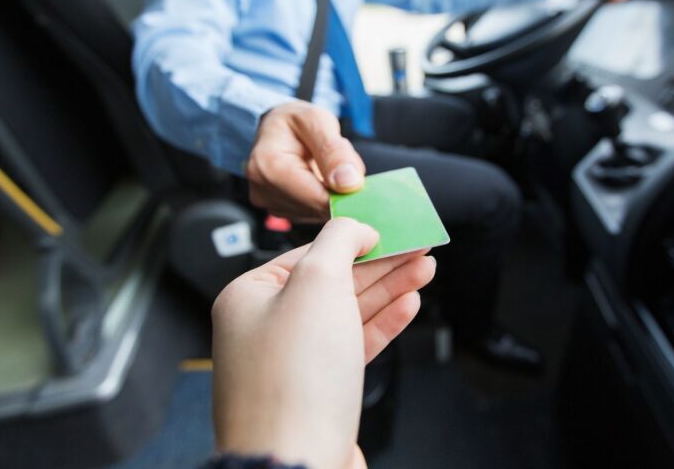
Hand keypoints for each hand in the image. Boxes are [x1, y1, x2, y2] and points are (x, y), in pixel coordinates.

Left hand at [212, 218, 434, 468]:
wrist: (294, 465)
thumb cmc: (292, 382)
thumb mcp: (316, 283)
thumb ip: (338, 242)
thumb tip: (354, 228)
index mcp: (248, 297)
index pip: (309, 252)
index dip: (356, 238)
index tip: (392, 227)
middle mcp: (265, 329)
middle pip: (333, 282)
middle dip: (380, 262)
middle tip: (417, 245)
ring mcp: (291, 364)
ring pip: (347, 314)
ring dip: (389, 289)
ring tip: (424, 269)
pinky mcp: (318, 393)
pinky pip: (353, 347)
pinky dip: (383, 324)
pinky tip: (408, 305)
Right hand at [247, 102, 365, 222]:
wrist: (274, 129)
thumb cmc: (295, 121)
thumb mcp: (316, 120)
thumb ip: (334, 151)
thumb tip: (350, 184)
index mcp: (269, 167)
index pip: (317, 198)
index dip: (345, 194)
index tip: (359, 180)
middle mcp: (263, 192)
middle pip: (319, 208)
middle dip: (338, 189)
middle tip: (339, 162)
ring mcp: (270, 205)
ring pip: (319, 212)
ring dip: (331, 193)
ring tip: (324, 167)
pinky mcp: (280, 212)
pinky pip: (313, 213)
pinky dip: (323, 197)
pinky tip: (317, 179)